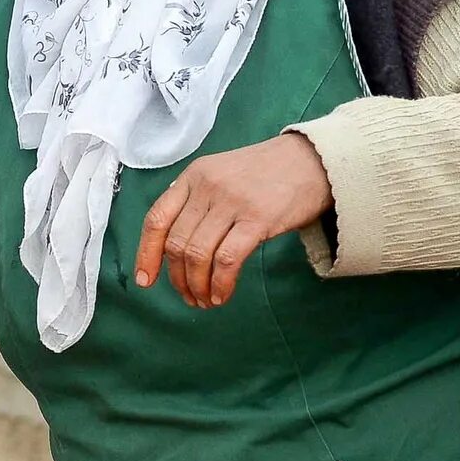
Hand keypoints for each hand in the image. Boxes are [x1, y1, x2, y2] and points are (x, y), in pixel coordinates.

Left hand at [133, 133, 332, 309]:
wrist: (313, 160)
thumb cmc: (268, 173)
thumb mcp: (222, 172)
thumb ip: (197, 199)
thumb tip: (174, 244)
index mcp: (193, 176)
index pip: (156, 218)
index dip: (146, 254)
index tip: (146, 280)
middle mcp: (207, 187)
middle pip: (176, 243)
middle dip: (178, 279)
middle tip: (189, 296)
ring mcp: (231, 202)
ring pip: (198, 255)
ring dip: (198, 286)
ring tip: (205, 300)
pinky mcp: (257, 219)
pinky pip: (226, 260)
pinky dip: (220, 284)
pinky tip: (222, 294)